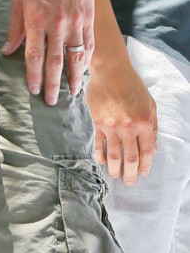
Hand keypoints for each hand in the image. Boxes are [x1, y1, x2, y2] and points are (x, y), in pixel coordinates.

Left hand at [1, 0, 93, 104]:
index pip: (34, 56)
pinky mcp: (89, 18)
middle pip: (54, 62)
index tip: (34, 90)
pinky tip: (83, 72)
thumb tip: (8, 50)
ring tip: (71, 93)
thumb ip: (15, 27)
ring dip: (73, 78)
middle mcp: (56, 24)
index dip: (34, 75)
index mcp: (36, 19)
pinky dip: (86, 61)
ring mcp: (75, 22)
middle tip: (51, 101)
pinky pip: (88, 45)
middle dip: (52, 85)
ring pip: (75, 58)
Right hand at [87, 55, 157, 184]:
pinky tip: (102, 161)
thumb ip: (152, 128)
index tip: (143, 174)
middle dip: (131, 174)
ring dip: (115, 169)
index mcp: (144, 122)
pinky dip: (100, 155)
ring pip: (113, 155)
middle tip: (129, 183)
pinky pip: (99, 143)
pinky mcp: (98, 121)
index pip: (146, 152)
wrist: (110, 69)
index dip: (145, 167)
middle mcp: (128, 126)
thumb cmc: (132, 85)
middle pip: (130, 158)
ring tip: (115, 175)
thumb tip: (153, 150)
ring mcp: (112, 124)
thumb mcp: (150, 104)